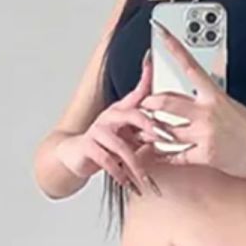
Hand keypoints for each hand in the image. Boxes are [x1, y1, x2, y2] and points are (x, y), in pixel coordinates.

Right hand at [56, 51, 160, 195]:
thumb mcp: (128, 136)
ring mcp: (99, 131)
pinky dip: (120, 174)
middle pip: (133, 115)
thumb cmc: (104, 145)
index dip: (145, 75)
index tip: (153, 61)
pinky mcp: (89, 147)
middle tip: (164, 139)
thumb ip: (145, 131)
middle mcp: (111, 117)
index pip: (138, 92)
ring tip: (146, 181)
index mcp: (122, 111)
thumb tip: (169, 131)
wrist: (75, 157)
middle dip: (151, 127)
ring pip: (122, 146)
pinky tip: (128, 185)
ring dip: (137, 166)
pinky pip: (107, 160)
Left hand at [138, 21, 245, 178]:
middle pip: (166, 102)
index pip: (189, 65)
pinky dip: (165, 157)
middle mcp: (207, 111)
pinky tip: (159, 156)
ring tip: (146, 135)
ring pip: (166, 131)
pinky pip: (176, 156)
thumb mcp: (233, 106)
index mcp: (214, 94)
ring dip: (152, 134)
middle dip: (148, 104)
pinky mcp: (206, 155)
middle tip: (141, 105)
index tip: (159, 31)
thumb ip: (211, 101)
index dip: (172, 47)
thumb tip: (197, 98)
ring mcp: (205, 133)